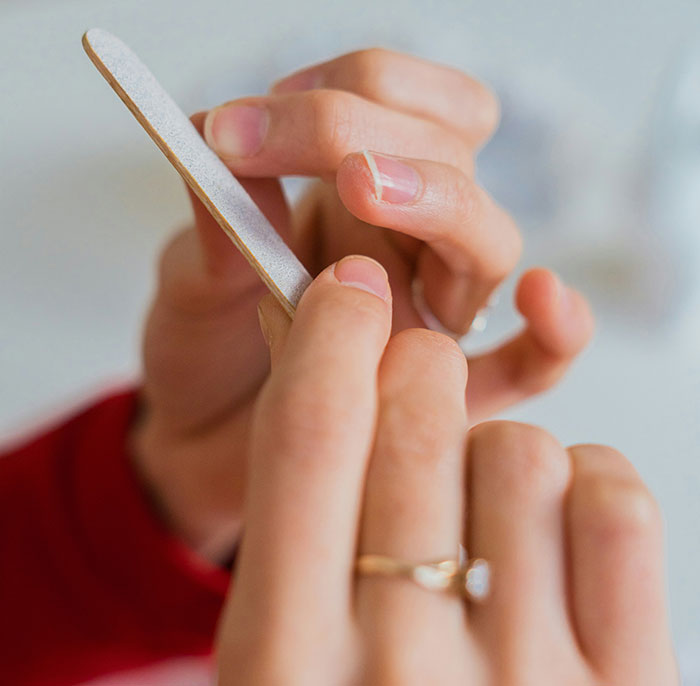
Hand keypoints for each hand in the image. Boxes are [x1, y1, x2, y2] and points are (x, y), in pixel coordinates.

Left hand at [131, 50, 592, 560]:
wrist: (197, 442)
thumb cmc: (203, 352)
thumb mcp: (191, 279)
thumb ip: (220, 223)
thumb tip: (231, 149)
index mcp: (356, 200)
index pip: (406, 106)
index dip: (349, 91)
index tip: (247, 120)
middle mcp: (410, 251)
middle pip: (451, 158)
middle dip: (363, 134)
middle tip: (267, 146)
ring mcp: (436, 323)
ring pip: (489, 242)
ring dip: (433, 206)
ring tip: (355, 201)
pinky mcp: (451, 400)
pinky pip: (533, 365)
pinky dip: (555, 332)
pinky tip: (543, 297)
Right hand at [216, 257, 675, 685]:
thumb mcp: (288, 660)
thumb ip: (306, 530)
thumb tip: (346, 370)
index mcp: (282, 661)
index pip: (307, 434)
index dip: (328, 334)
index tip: (348, 287)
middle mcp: (398, 673)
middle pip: (417, 416)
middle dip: (414, 363)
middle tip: (411, 368)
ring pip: (519, 449)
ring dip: (498, 448)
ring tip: (481, 505)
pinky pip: (616, 503)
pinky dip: (590, 484)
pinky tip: (559, 527)